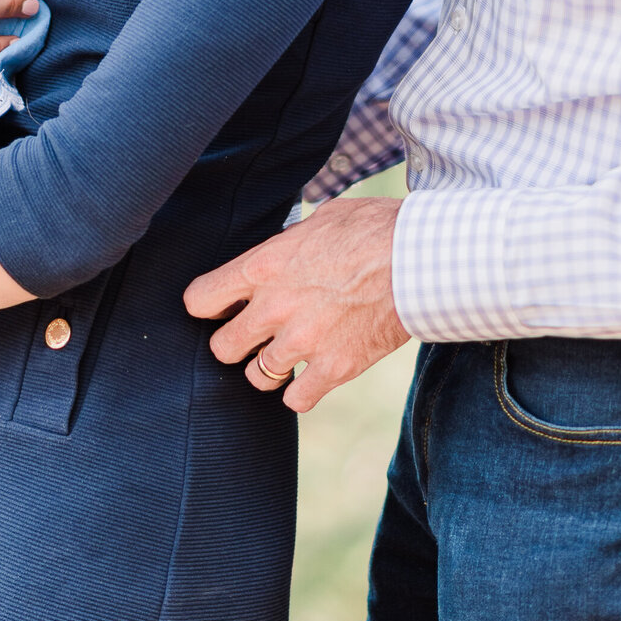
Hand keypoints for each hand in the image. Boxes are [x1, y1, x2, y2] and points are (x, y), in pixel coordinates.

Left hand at [184, 195, 409, 412]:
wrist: (420, 257)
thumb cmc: (374, 228)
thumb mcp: (321, 220)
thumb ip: (289, 245)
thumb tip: (282, 251)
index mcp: (264, 266)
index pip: (200, 300)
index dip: (208, 307)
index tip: (222, 308)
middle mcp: (274, 307)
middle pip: (223, 348)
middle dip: (235, 343)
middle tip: (254, 337)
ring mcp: (303, 341)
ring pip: (257, 377)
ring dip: (269, 368)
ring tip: (288, 356)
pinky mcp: (335, 368)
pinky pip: (295, 400)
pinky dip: (300, 393)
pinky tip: (312, 377)